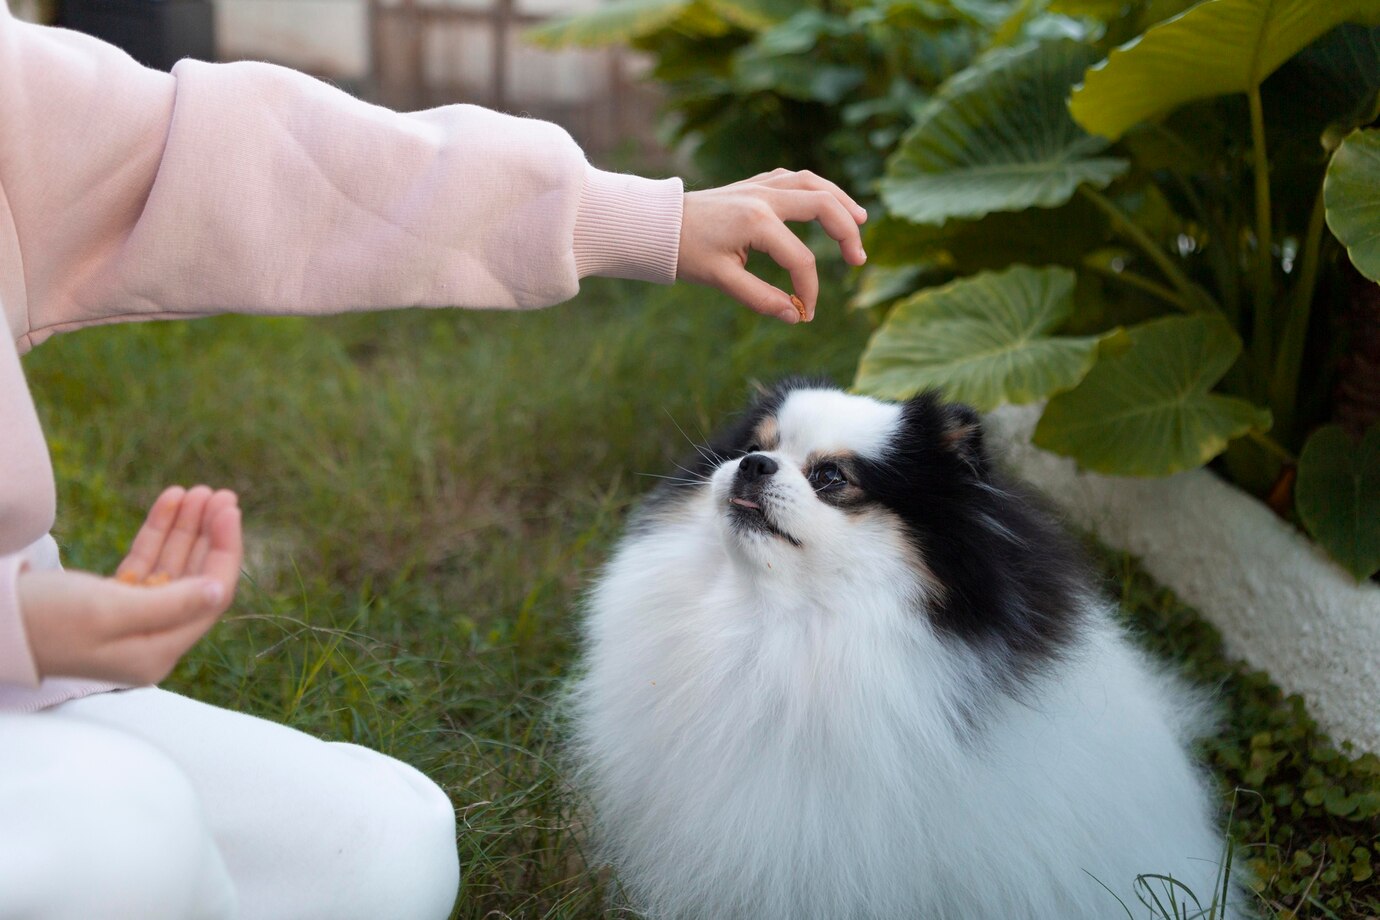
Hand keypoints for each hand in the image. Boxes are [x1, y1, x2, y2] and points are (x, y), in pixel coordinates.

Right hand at [18, 485, 242, 684]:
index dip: (224, 551)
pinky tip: (170, 500)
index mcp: (156, 651)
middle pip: (195, 579)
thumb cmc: (43, 621)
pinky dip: (157, 532)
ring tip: (199, 491)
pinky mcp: (108, 601)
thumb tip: (220, 592)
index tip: (228, 510)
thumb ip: (171, 604)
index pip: (211, 597)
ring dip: (185, 528)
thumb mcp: (110, 611)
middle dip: (209, 534)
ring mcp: (130, 619)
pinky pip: (145, 563)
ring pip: (171, 566)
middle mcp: (149, 638)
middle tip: (220, 494)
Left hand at [677, 168, 867, 323]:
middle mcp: (764, 197)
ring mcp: (760, 186)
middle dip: (846, 233)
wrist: (658, 224)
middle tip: (858, 260)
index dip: (809, 289)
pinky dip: (816, 189)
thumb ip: (761, 299)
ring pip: (813, 183)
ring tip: (860, 222)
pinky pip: (795, 178)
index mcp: (756, 222)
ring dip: (840, 201)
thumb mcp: (721, 281)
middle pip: (822, 206)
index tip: (805, 313)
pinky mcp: (754, 183)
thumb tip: (795, 316)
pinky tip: (826, 203)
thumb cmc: (686, 253)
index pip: (800, 259)